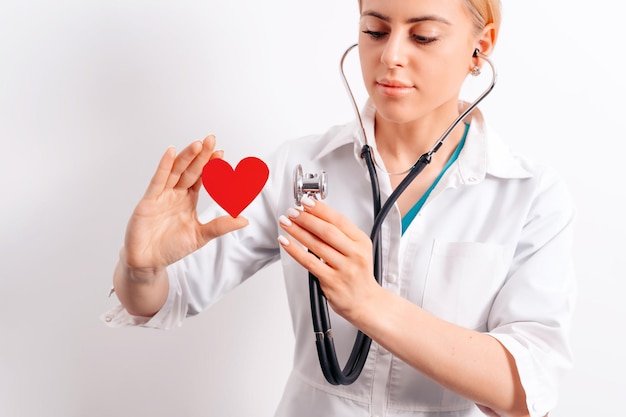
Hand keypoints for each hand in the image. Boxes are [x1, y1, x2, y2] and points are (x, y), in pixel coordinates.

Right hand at [123, 135, 248, 274]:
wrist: (148, 261)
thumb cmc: (171, 248)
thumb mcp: (201, 236)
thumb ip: (221, 226)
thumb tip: (245, 220)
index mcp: (188, 199)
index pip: (201, 178)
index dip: (211, 166)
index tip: (222, 154)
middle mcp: (175, 194)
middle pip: (190, 170)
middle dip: (201, 155)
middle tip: (211, 139)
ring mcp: (161, 195)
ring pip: (176, 172)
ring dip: (186, 157)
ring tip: (198, 144)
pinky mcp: (149, 200)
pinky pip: (158, 180)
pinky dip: (164, 166)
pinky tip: (171, 152)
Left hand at [277, 196, 378, 320]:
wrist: (365, 302)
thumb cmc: (358, 274)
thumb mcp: (359, 249)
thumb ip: (342, 234)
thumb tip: (316, 215)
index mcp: (361, 242)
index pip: (339, 220)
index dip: (320, 209)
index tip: (307, 202)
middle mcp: (354, 254)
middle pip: (327, 231)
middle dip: (307, 219)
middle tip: (293, 211)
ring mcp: (343, 269)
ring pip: (316, 245)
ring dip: (297, 231)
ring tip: (286, 222)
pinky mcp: (331, 281)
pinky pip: (309, 262)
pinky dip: (295, 250)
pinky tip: (286, 242)